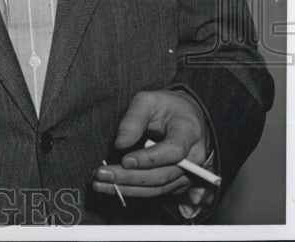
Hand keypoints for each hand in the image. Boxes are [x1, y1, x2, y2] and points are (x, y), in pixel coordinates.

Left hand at [91, 89, 207, 199]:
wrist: (185, 117)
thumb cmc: (164, 106)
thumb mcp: (147, 101)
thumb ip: (134, 119)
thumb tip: (120, 144)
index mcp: (189, 132)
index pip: (173, 152)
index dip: (149, 159)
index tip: (125, 160)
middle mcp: (194, 158)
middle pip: (162, 175)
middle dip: (129, 177)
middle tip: (101, 175)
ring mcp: (189, 174)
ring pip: (157, 188)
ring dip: (127, 189)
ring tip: (100, 184)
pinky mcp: (179, 184)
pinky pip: (156, 191)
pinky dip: (133, 191)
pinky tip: (112, 187)